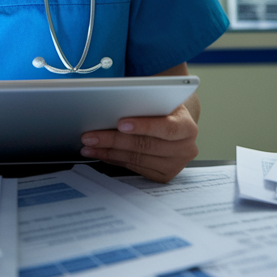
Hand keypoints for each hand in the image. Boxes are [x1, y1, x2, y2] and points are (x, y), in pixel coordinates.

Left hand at [79, 103, 198, 182]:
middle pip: (145, 146)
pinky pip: (135, 168)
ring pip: (137, 159)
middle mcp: (185, 149)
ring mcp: (175, 165)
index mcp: (187, 127)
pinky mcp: (163, 175)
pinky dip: (115, 160)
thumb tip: (113, 104)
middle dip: (113, 140)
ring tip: (89, 145)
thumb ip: (145, 103)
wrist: (175, 125)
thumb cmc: (163, 109)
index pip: (166, 128)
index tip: (120, 124)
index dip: (143, 126)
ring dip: (108, 152)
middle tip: (90, 136)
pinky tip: (101, 152)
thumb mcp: (160, 101)